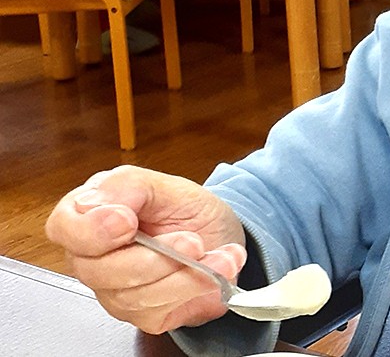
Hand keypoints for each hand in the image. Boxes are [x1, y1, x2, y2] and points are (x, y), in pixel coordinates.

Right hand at [45, 165, 246, 333]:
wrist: (219, 234)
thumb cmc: (185, 209)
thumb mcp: (164, 184)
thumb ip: (127, 186)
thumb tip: (95, 202)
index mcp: (89, 216)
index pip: (63, 228)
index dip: (92, 230)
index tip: (128, 222)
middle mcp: (94, 258)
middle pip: (99, 271)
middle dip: (154, 257)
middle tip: (192, 241)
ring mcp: (114, 290)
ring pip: (134, 296)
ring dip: (185, 274)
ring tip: (216, 254)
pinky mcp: (142, 314)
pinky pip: (160, 310)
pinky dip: (197, 288)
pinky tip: (218, 268)